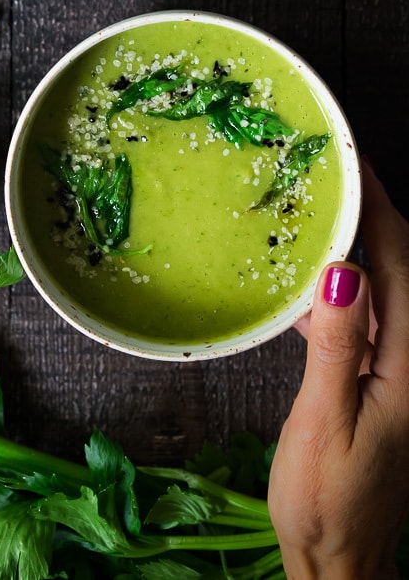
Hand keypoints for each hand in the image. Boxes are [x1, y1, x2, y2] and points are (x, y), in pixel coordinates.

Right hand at [268, 160, 408, 578]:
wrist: (340, 561)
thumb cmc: (329, 500)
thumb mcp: (326, 423)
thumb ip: (338, 347)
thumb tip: (342, 274)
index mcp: (408, 365)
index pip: (400, 265)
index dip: (379, 208)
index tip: (352, 164)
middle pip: (399, 267)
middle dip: (372, 213)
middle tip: (331, 171)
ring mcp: (394, 370)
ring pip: (381, 287)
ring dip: (354, 245)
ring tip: (315, 208)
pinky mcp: (373, 381)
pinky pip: (361, 316)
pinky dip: (337, 286)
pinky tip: (304, 280)